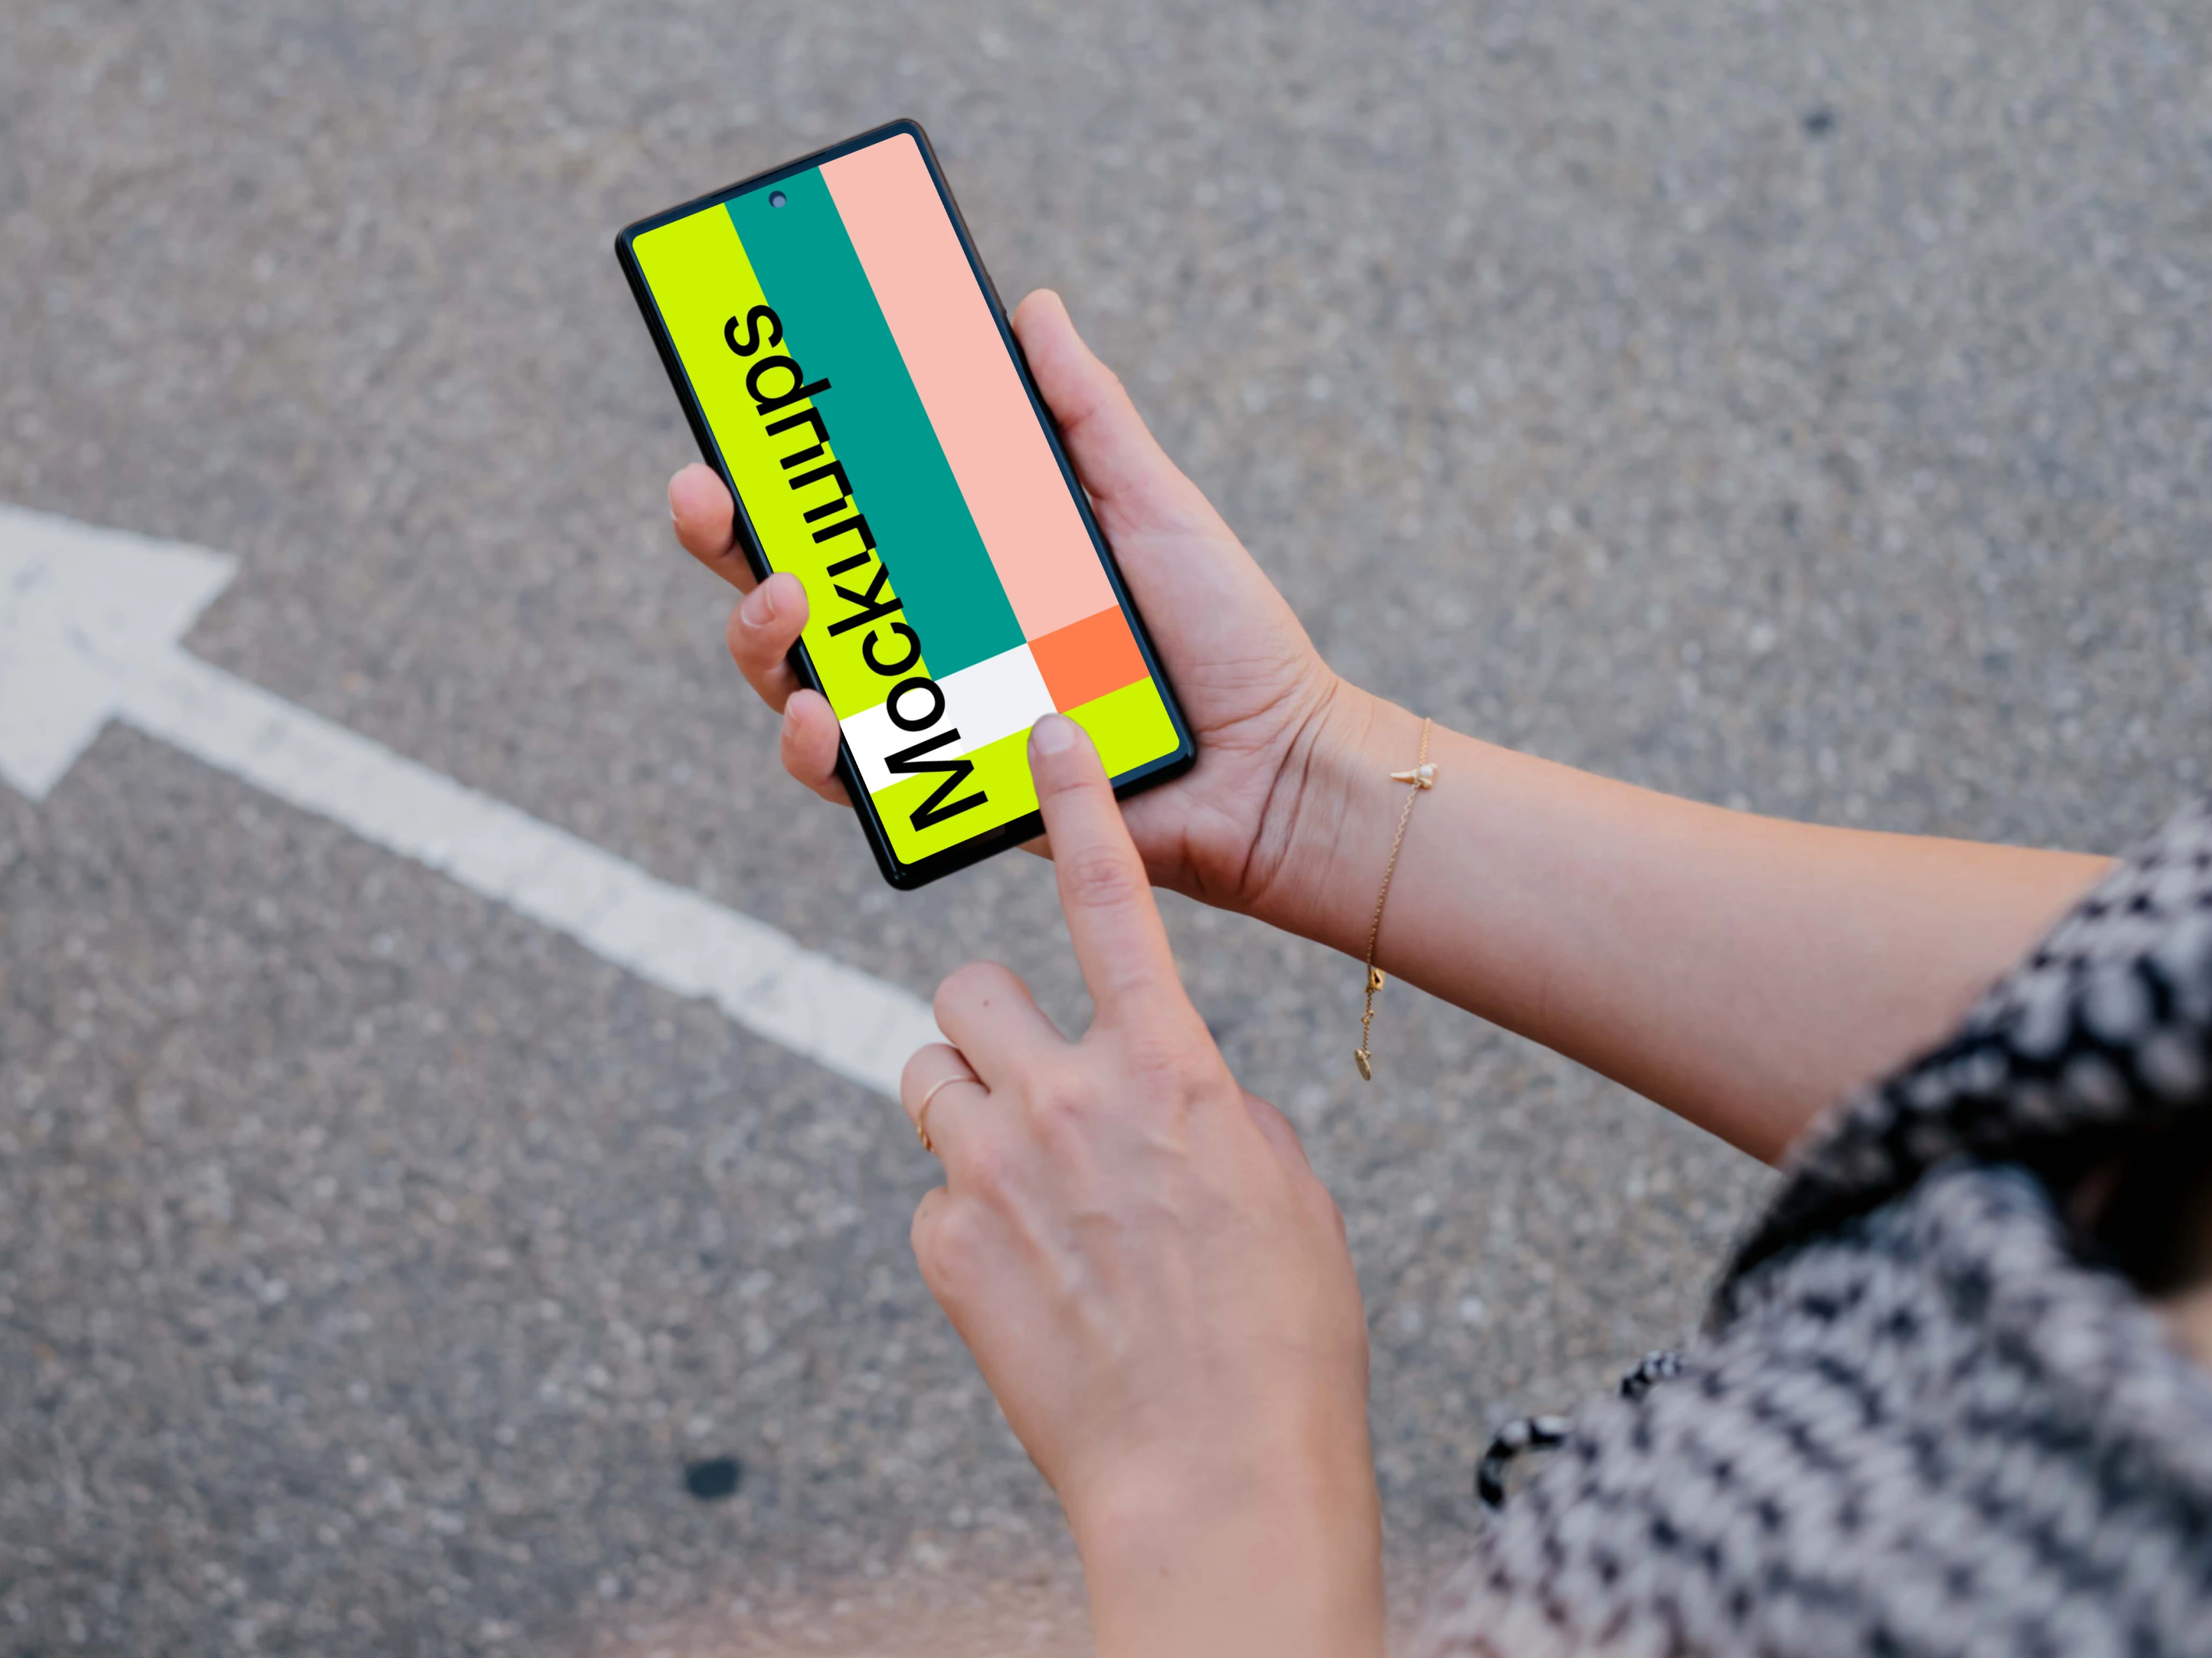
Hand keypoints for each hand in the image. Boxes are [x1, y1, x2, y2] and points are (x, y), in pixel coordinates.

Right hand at [667, 288, 1348, 927]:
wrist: (1276, 765)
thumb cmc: (1222, 637)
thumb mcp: (1148, 503)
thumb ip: (1084, 413)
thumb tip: (1031, 308)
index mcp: (963, 559)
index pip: (845, 506)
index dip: (775, 464)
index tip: (735, 405)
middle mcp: (928, 635)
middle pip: (787, 583)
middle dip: (721, 536)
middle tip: (703, 491)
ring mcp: (928, 714)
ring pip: (792, 677)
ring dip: (757, 635)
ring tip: (782, 599)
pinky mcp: (947, 794)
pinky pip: (850, 780)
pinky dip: (816, 750)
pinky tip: (815, 716)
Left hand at [901, 714, 1379, 1655]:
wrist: (1213, 1476)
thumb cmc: (1276, 1339)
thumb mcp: (1283, 1192)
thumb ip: (1210, 1109)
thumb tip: (1165, 1094)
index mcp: (1170, 1071)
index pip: (1111, 901)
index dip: (1076, 806)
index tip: (1044, 735)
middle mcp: (1066, 1099)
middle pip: (968, 989)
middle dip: (990, 1025)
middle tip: (1030, 1085)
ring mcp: (991, 1171)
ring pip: (929, 1078)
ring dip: (967, 1113)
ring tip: (1028, 1190)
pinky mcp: (942, 1244)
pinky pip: (933, 1192)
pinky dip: (968, 1223)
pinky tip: (1030, 1283)